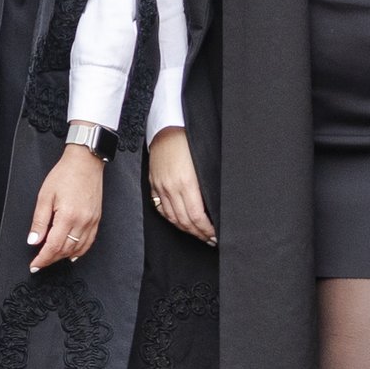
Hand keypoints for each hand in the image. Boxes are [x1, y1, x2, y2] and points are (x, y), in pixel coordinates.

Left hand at [27, 145, 105, 270]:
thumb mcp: (45, 196)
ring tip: (52, 258)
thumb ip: (39, 221)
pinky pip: (89, 242)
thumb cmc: (65, 175)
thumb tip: (34, 241)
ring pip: (78, 249)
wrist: (85, 163)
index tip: (35, 265)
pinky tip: (71, 254)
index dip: (43, 259)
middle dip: (51, 259)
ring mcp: (92, 222)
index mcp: (67, 216)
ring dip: (63, 257)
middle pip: (65, 250)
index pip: (53, 246)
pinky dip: (79, 251)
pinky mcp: (97, 220)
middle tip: (40, 263)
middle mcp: (82, 222)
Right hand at [147, 125, 213, 243]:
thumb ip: (207, 186)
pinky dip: (172, 220)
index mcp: (187, 183)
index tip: (215, 235)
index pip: (196, 217)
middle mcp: (171, 188)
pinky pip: (161, 209)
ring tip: (198, 234)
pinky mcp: (153, 185)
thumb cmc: (189, 142)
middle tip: (210, 240)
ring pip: (172, 218)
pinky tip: (181, 223)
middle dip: (199, 234)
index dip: (207, 230)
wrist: (167, 128)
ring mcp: (160, 188)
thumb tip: (216, 207)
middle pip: (184, 221)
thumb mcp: (204, 164)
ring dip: (186, 230)